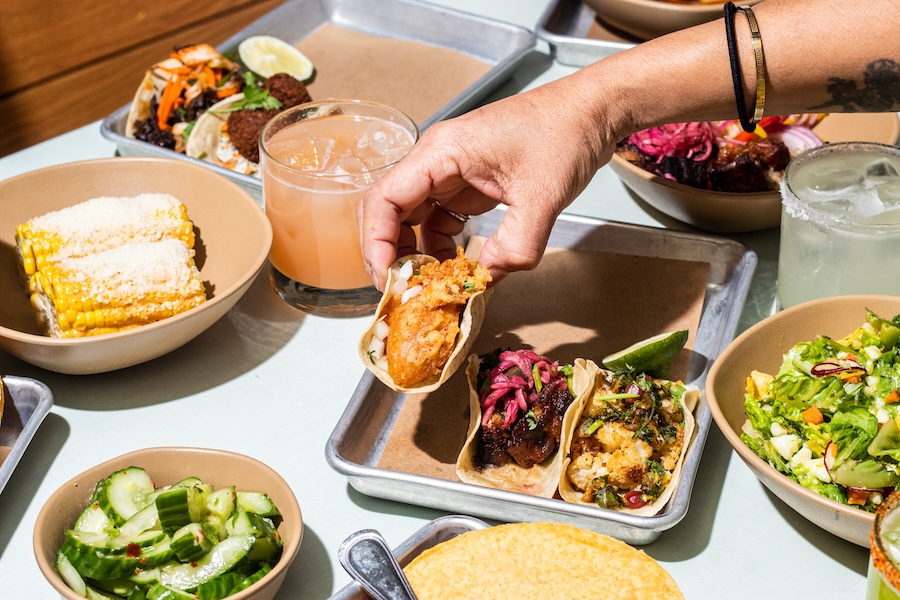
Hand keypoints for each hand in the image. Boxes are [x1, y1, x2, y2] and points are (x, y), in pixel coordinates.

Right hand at [357, 74, 616, 288]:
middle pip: (389, 211)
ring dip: (415, 254)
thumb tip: (485, 281)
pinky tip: (456, 269)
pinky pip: (439, 221)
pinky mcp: (467, 185)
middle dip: (390, 253)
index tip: (388, 279)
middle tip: (402, 291)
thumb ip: (515, 246)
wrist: (592, 112)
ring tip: (430, 287)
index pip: (385, 199)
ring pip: (412, 219)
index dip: (377, 243)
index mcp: (441, 152)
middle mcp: (436, 161)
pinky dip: (441, 248)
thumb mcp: (542, 197)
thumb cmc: (563, 134)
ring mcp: (450, 173)